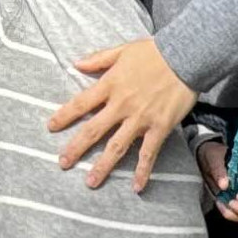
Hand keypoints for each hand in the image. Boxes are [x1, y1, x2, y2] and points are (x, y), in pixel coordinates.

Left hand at [49, 37, 195, 190]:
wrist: (186, 56)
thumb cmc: (154, 52)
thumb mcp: (122, 50)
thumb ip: (99, 59)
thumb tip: (76, 64)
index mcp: (110, 85)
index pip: (81, 103)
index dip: (64, 116)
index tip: (51, 127)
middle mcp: (121, 105)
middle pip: (93, 130)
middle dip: (76, 148)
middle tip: (62, 163)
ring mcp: (140, 118)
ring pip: (117, 147)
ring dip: (103, 166)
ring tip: (91, 182)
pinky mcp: (159, 127)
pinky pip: (148, 153)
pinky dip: (142, 170)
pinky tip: (137, 186)